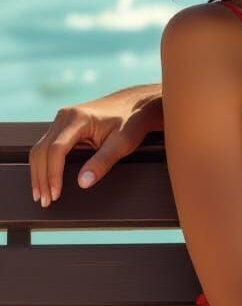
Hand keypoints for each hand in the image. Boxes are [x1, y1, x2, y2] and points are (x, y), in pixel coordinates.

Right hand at [28, 87, 161, 206]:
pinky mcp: (64, 125)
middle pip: (43, 151)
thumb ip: (102, 162)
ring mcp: (63, 119)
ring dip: (39, 173)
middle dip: (41, 178)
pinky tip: (45, 179)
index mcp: (79, 118)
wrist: (138, 104)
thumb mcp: (123, 143)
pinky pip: (47, 146)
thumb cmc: (132, 121)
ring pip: (41, 149)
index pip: (56, 150)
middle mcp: (66, 116)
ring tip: (41, 195)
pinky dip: (44, 164)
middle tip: (45, 201)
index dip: (53, 175)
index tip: (55, 194)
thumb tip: (82, 183)